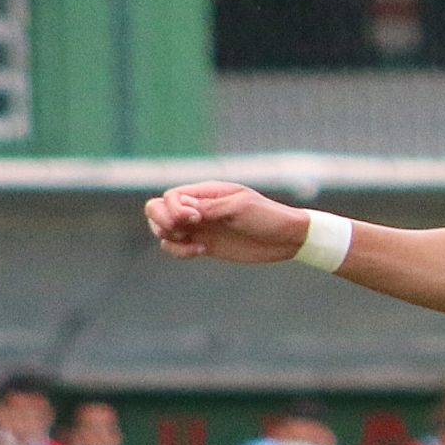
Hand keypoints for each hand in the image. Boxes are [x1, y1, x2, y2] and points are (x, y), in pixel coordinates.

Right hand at [146, 181, 310, 264]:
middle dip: (161, 221)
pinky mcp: (205, 245)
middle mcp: (198, 208)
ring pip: (163, 230)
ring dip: (169, 238)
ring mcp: (200, 227)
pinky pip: (177, 247)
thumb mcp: (240, 208)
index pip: (171, 196)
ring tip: (193, 244)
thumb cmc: (268, 216)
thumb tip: (183, 207)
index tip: (197, 219)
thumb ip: (211, 208)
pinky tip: (200, 251)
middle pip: (157, 210)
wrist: (287, 238)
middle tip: (182, 231)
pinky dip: (179, 251)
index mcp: (206, 193)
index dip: (174, 208)